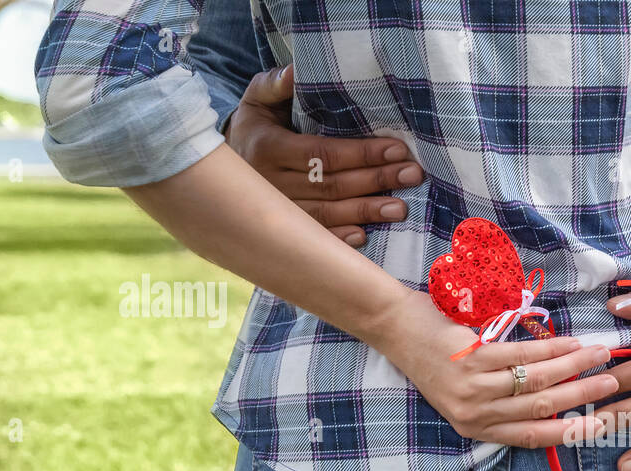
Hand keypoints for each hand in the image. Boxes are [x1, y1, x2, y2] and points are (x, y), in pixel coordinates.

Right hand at [225, 65, 424, 246]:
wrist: (219, 171)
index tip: (397, 150)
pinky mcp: (282, 231)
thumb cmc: (253, 128)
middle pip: (332, 184)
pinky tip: (364, 237)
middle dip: (375, 180)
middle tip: (411, 175)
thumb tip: (297, 70)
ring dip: (366, 212)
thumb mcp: (257, 99)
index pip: (322, 153)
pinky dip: (339, 239)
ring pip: (327, 214)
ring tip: (401, 209)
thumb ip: (276, 84)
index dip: (361, 153)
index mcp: (268, 148)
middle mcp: (272, 184)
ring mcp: (278, 211)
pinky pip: (313, 238)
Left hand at [379, 296, 619, 448]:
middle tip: (612, 385)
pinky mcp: (473, 358)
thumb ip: (500, 405)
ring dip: (575, 367)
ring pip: (537, 381)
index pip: (530, 437)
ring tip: (600, 356)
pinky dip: (553, 349)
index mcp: (474, 427)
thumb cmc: (434, 360)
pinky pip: (523, 355)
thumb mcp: (464, 394)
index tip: (598, 427)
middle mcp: (474, 413)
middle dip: (582, 397)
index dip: (568, 433)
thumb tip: (551, 400)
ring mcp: (474, 387)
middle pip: (541, 409)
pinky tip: (572, 342)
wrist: (396, 329)